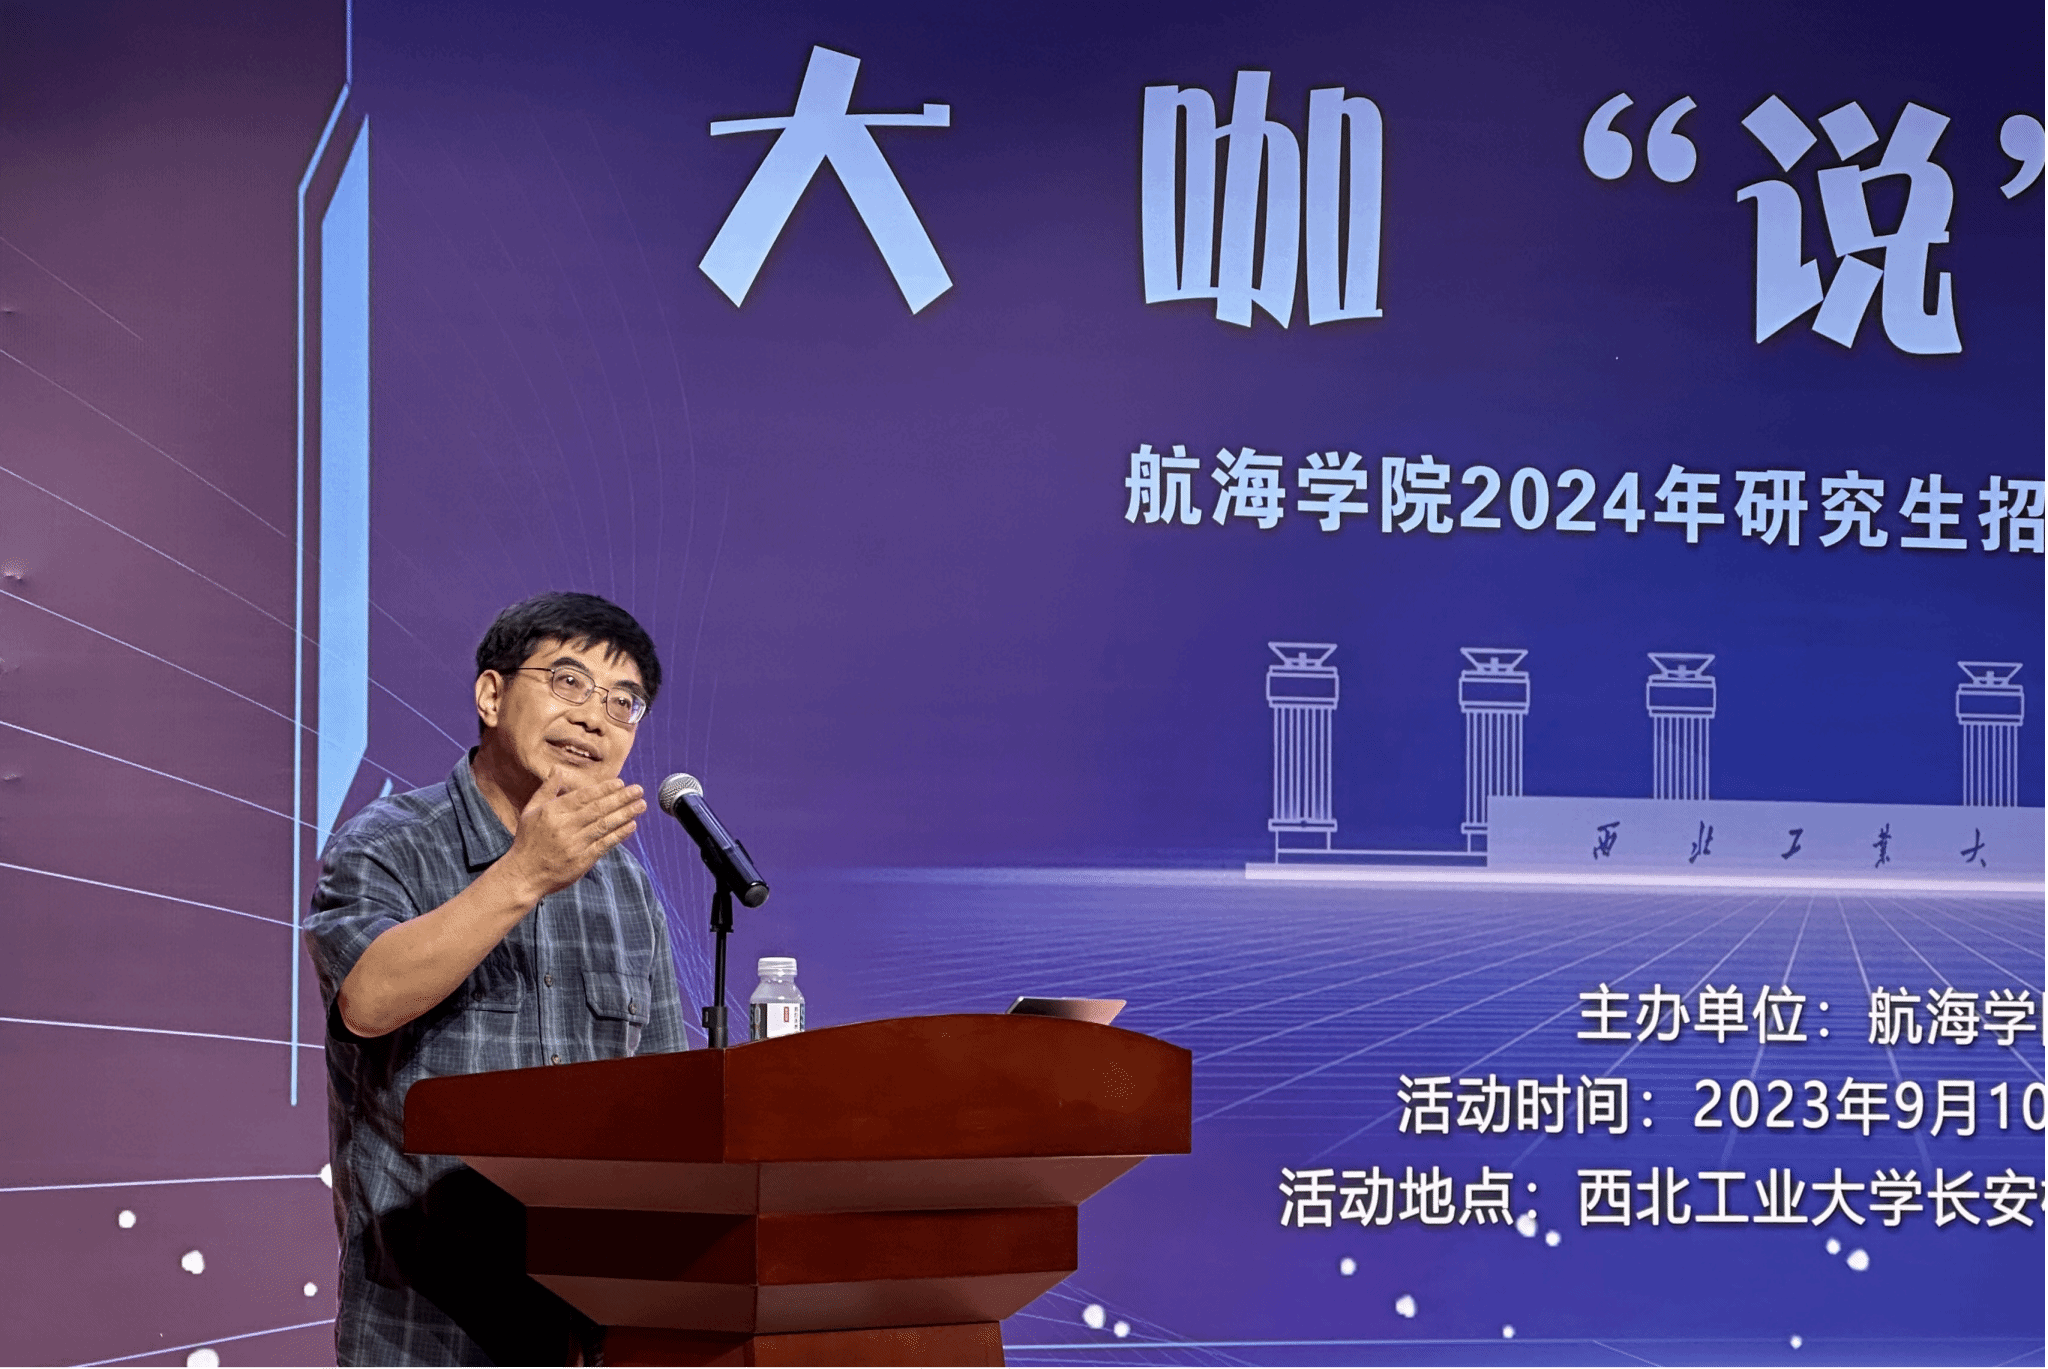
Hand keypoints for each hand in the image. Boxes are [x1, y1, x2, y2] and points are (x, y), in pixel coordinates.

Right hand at [502, 768, 644, 899]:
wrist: (524, 875)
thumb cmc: (528, 840)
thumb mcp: (531, 811)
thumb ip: (547, 790)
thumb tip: (558, 769)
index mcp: (552, 812)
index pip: (583, 796)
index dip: (604, 789)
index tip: (621, 783)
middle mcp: (564, 827)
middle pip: (598, 809)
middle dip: (621, 798)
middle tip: (639, 790)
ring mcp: (575, 844)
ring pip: (604, 825)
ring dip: (625, 814)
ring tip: (641, 805)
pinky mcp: (582, 861)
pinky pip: (604, 844)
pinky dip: (619, 834)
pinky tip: (632, 825)